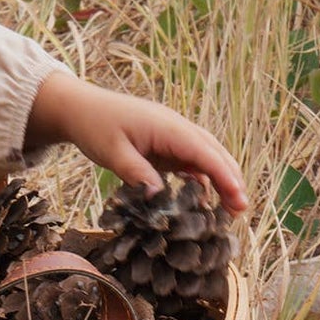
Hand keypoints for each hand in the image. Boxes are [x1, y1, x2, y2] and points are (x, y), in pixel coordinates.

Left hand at [24, 72, 248, 214]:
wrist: (79, 108)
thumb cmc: (95, 126)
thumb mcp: (113, 153)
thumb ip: (137, 174)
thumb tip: (160, 199)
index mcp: (168, 127)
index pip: (206, 153)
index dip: (225, 177)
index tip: (240, 199)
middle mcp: (177, 128)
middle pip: (214, 154)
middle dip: (231, 180)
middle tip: (240, 211)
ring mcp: (173, 136)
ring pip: (206, 157)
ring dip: (219, 180)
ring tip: (227, 209)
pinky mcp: (165, 144)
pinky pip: (190, 161)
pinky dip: (200, 178)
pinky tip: (201, 199)